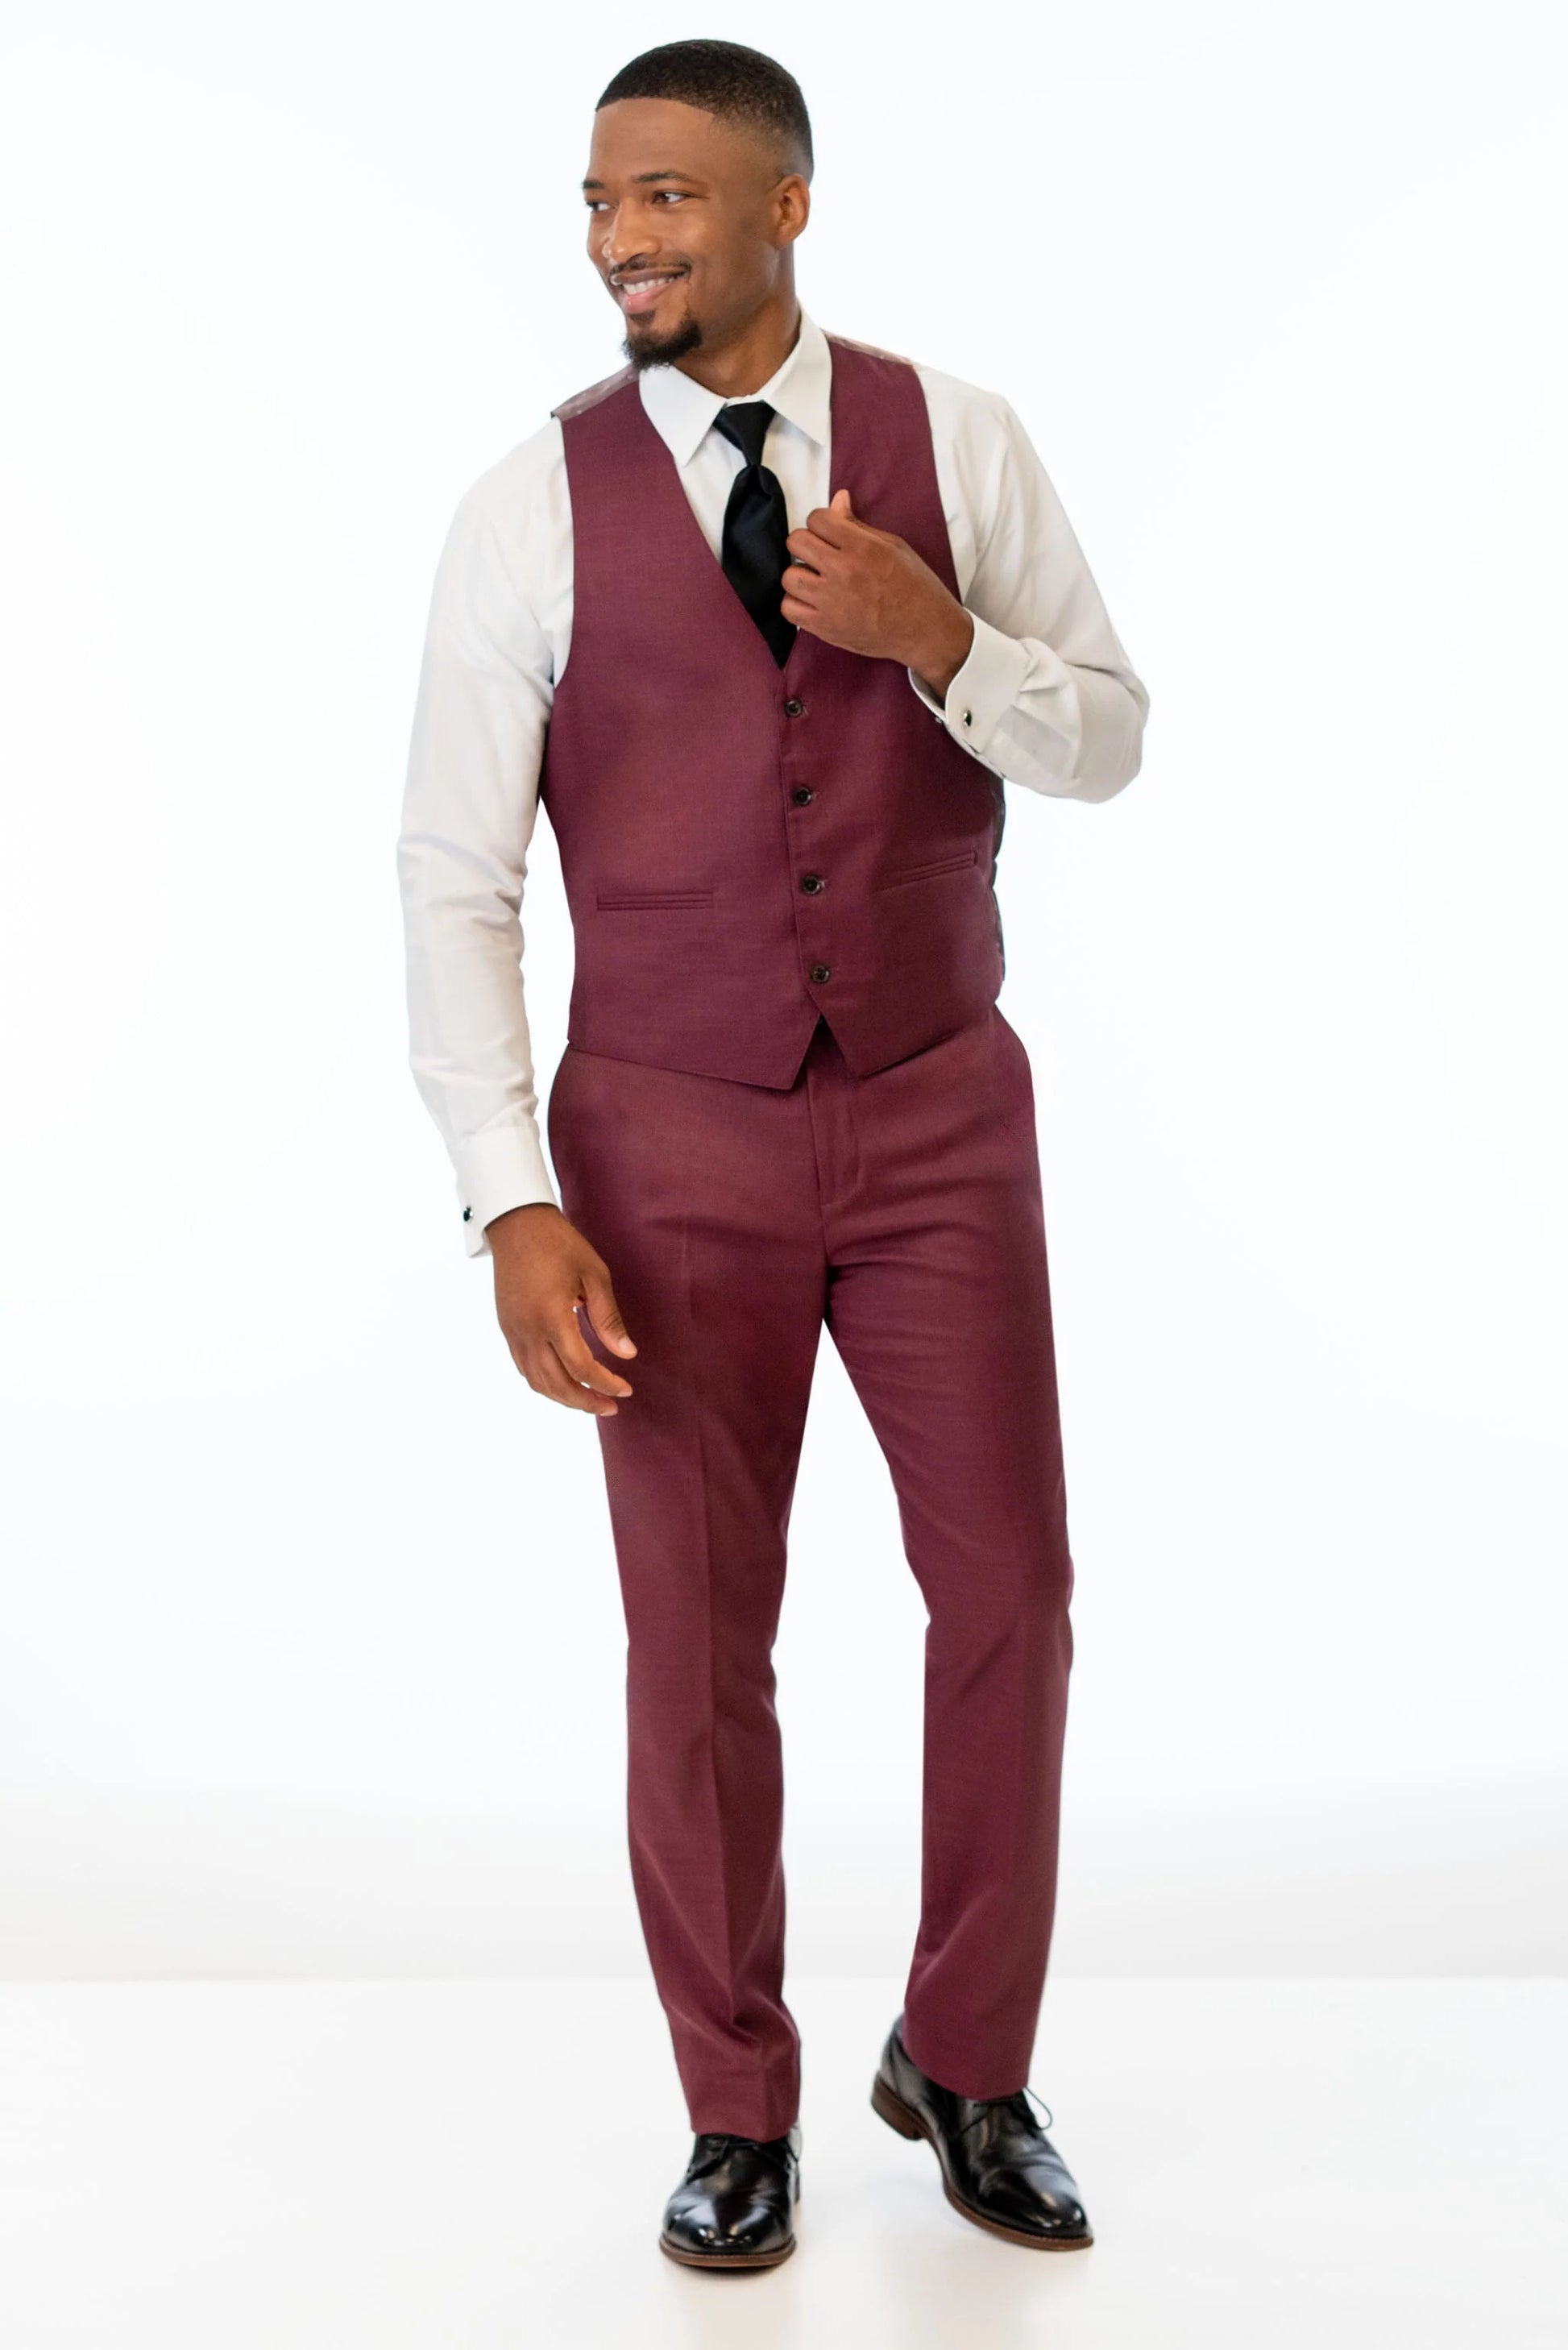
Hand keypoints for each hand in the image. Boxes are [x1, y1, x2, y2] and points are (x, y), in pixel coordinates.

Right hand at [485, 1203, 636, 1416]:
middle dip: (585, 1401)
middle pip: (556, 1384)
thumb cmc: (560, 1244)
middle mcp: (528, 1330)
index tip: (626, 1389)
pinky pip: (524, 1367)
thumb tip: (627, 1354)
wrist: (516, 1224)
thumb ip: (609, 1318)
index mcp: (552, 1316)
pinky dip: (544, 1383)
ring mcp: (513, 1331)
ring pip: (536, 1381)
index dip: (605, 1383)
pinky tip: (563, 1381)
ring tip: (590, 1400)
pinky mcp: (506, 1328)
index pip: (580, 1367)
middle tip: (611, 1407)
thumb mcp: (594, 1274)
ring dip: (564, 1397)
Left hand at [782, 488, 974, 695]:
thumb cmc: (914, 585)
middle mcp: (842, 571)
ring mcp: (830, 601)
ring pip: (789, 576)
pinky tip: (813, 601)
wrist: (924, 630)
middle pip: (796, 542)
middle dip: (807, 543)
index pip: (817, 519)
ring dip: (800, 575)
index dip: (823, 523)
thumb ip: (858, 525)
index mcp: (861, 547)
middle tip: (821, 555)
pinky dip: (796, 603)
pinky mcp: (824, 627)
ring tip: (817, 581)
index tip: (831, 534)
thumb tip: (838, 498)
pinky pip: (788, 609)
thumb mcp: (893, 546)